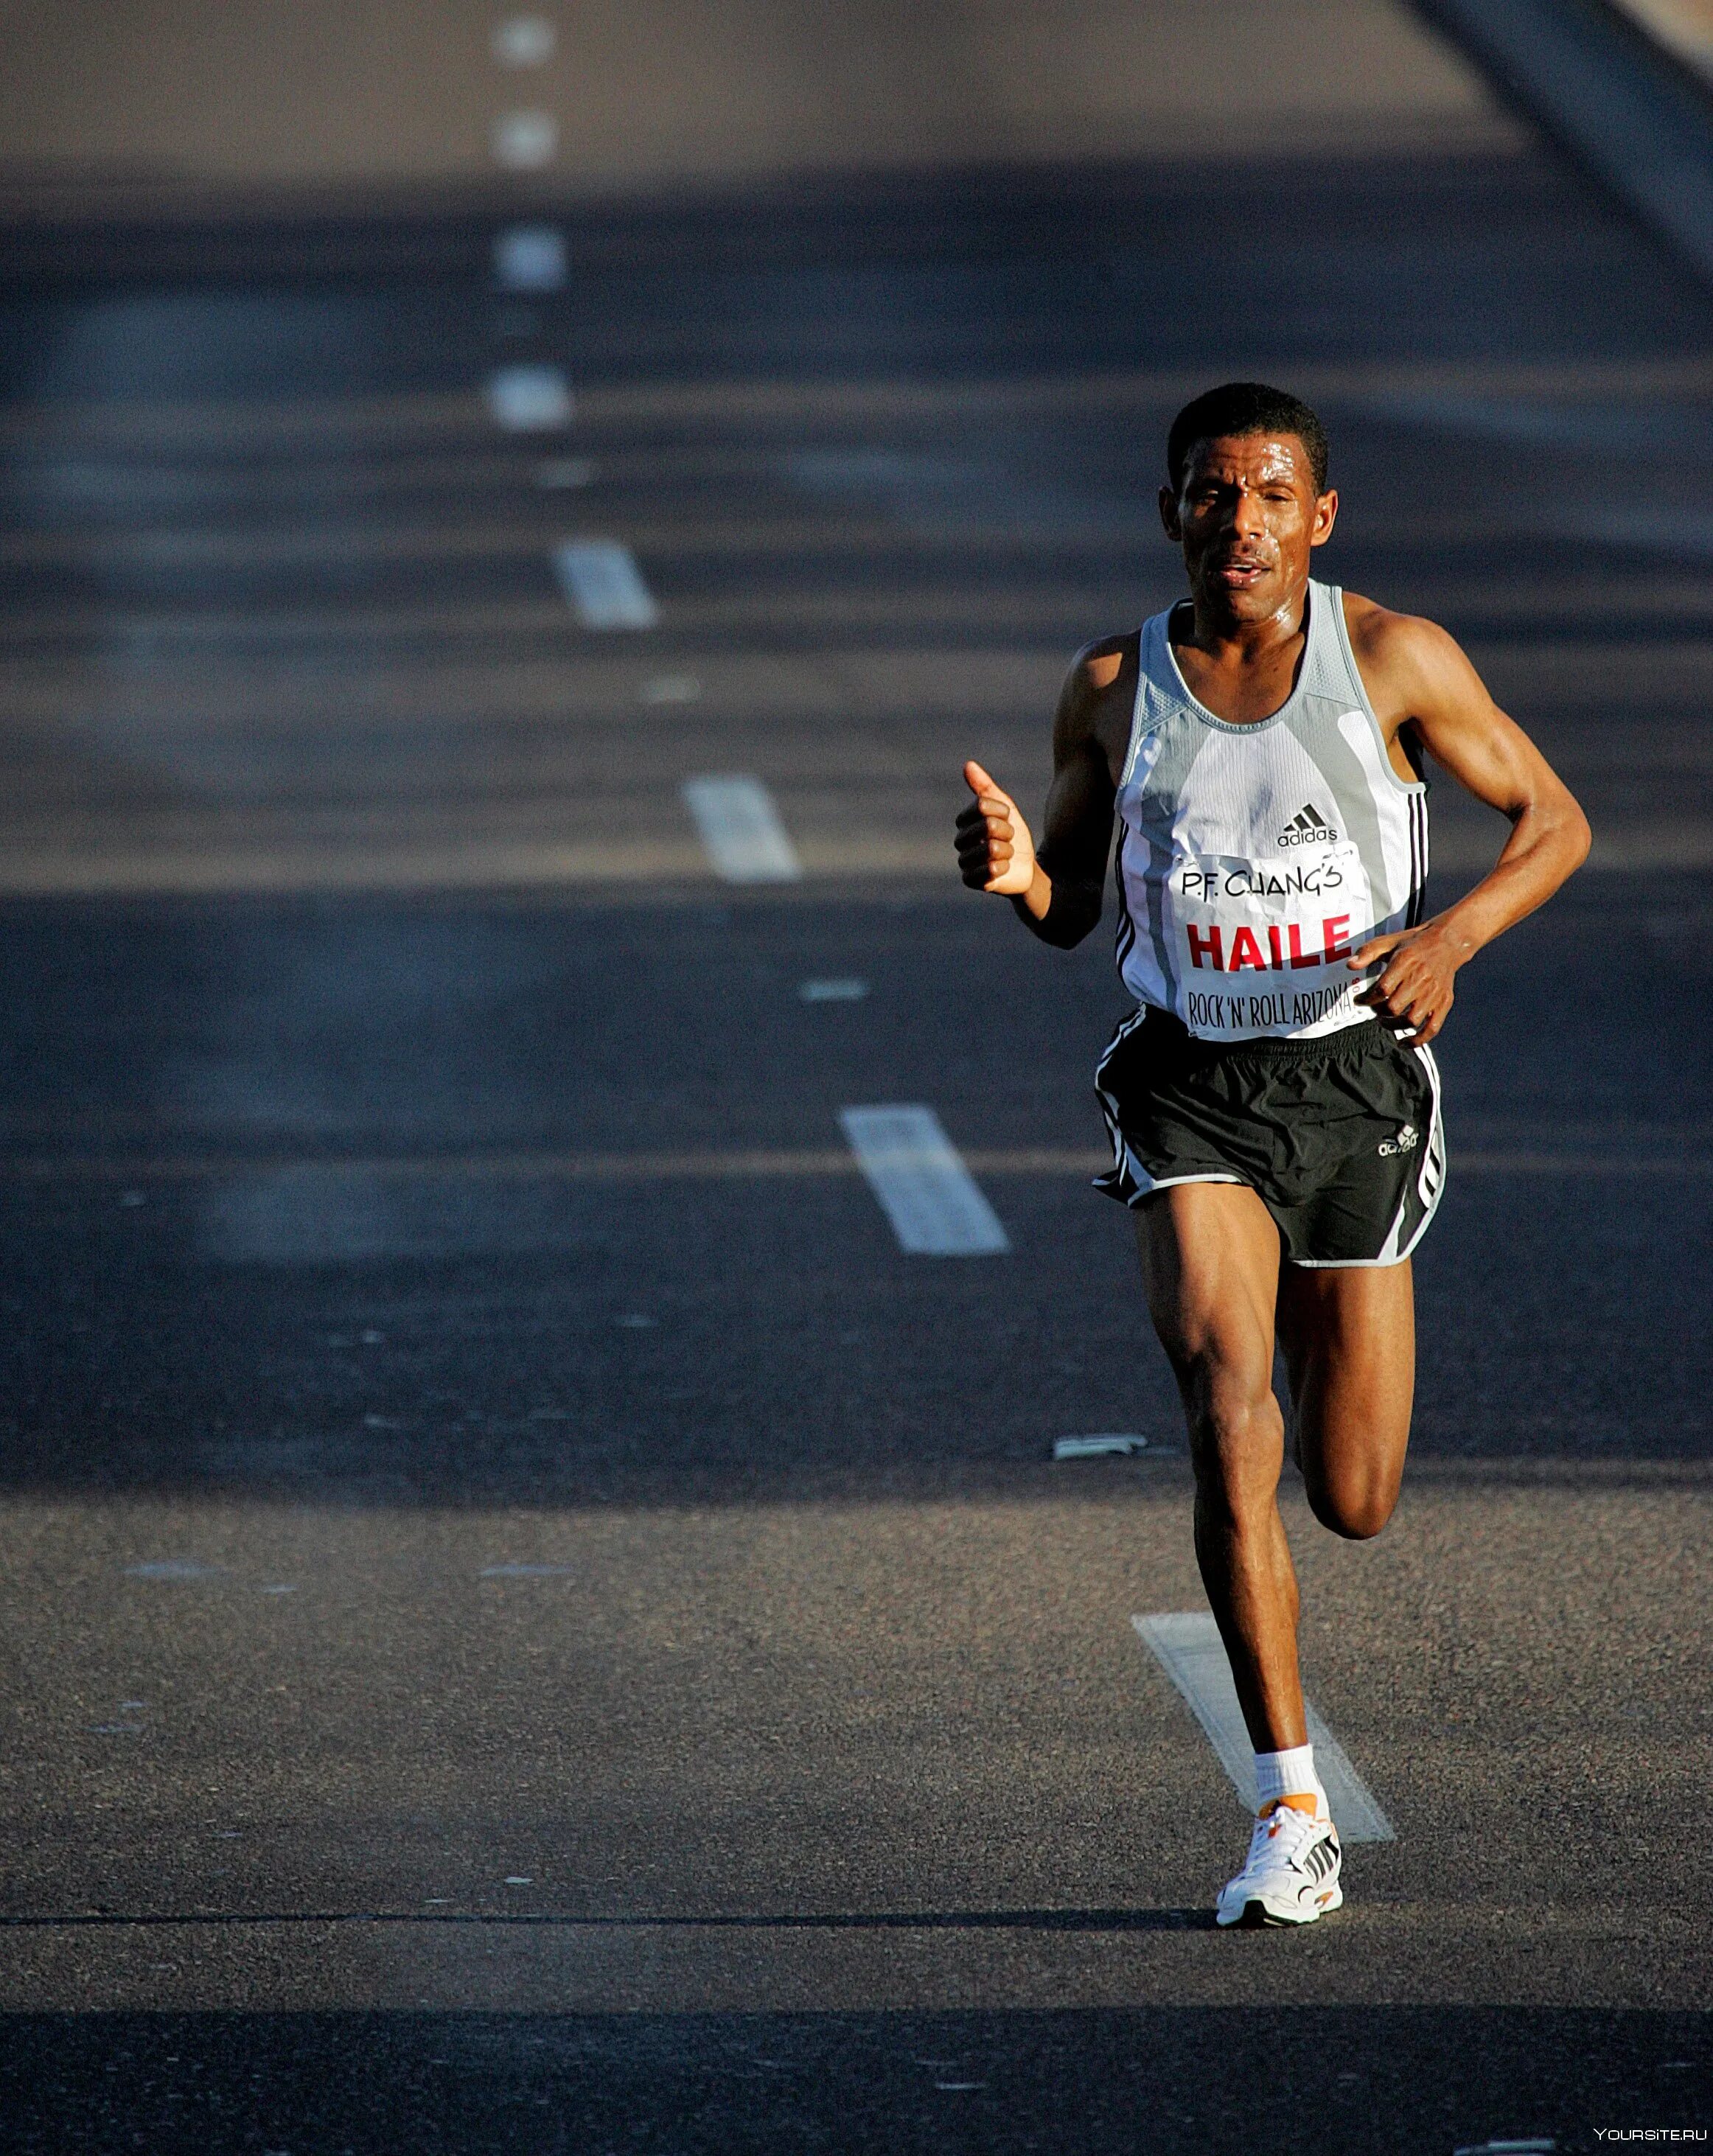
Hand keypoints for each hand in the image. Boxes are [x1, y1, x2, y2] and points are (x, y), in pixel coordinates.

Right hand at [955, 760, 1037, 895]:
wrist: (1026, 868)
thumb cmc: (1013, 836)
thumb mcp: (1004, 808)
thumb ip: (985, 787)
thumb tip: (967, 764)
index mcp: (965, 822)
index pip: (982, 806)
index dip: (1001, 811)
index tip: (1007, 818)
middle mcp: (960, 841)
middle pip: (988, 826)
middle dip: (1007, 832)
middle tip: (1008, 839)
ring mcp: (964, 862)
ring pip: (992, 849)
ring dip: (1008, 851)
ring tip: (1006, 855)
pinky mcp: (971, 880)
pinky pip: (991, 870)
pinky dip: (1005, 867)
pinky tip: (1003, 869)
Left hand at [1348, 920, 1466, 1043]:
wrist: (1447, 943)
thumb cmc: (1415, 944)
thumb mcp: (1389, 942)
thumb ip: (1368, 952)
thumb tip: (1350, 965)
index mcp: (1406, 963)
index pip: (1382, 989)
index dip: (1366, 999)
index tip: (1359, 1000)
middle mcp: (1421, 979)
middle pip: (1394, 1007)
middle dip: (1378, 1011)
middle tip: (1374, 1008)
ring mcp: (1434, 994)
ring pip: (1411, 1020)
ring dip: (1393, 1025)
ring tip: (1384, 1021)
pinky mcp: (1444, 1003)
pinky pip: (1432, 1028)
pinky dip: (1417, 1040)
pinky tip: (1404, 1043)